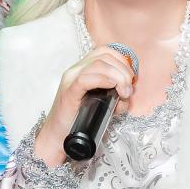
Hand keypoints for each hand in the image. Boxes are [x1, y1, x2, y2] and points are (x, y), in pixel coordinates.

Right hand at [35, 45, 137, 167]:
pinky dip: (104, 80)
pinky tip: (113, 88)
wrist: (58, 136)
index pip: (105, 52)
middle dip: (124, 70)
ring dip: (118, 76)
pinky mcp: (69, 92)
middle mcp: (75, 70)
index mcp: (82, 69)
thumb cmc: (79, 121)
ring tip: (124, 93)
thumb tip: (129, 93)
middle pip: (105, 56)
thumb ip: (115, 96)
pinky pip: (86, 78)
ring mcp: (70, 79)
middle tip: (129, 90)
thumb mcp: (102, 104)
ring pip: (98, 64)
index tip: (131, 79)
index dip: (123, 61)